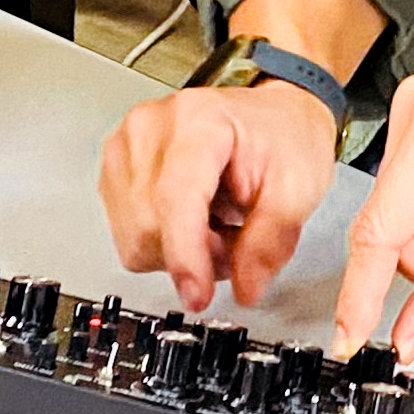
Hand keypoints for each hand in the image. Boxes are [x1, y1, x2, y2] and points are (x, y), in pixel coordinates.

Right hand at [100, 79, 339, 308]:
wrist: (272, 118)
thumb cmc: (284, 139)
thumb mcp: (298, 188)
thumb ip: (271, 242)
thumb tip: (247, 289)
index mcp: (199, 122)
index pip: (175, 198)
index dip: (185, 255)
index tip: (199, 295)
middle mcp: (150, 129)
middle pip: (148, 228)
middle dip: (194, 253)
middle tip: (234, 238)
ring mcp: (125, 148)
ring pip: (133, 239)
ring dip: (177, 251)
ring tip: (215, 224)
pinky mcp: (114, 171)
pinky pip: (127, 236)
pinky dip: (162, 242)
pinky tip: (192, 220)